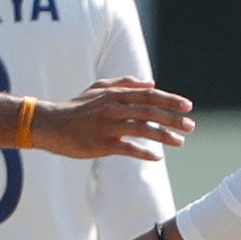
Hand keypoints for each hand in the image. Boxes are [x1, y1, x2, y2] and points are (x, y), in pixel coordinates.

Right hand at [32, 77, 193, 160]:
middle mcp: (113, 108)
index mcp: (115, 95)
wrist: (50, 125)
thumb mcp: (98, 88)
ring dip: (163, 136)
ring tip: (180, 141)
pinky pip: (127, 148)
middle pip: (149, 111)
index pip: (148, 95)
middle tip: (190, 126)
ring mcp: (107, 126)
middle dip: (172, 118)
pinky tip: (157, 157)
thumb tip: (151, 83)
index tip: (187, 106)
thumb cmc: (76, 107)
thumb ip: (125, 83)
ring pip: (142, 129)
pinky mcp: (101, 144)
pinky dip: (144, 152)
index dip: (169, 100)